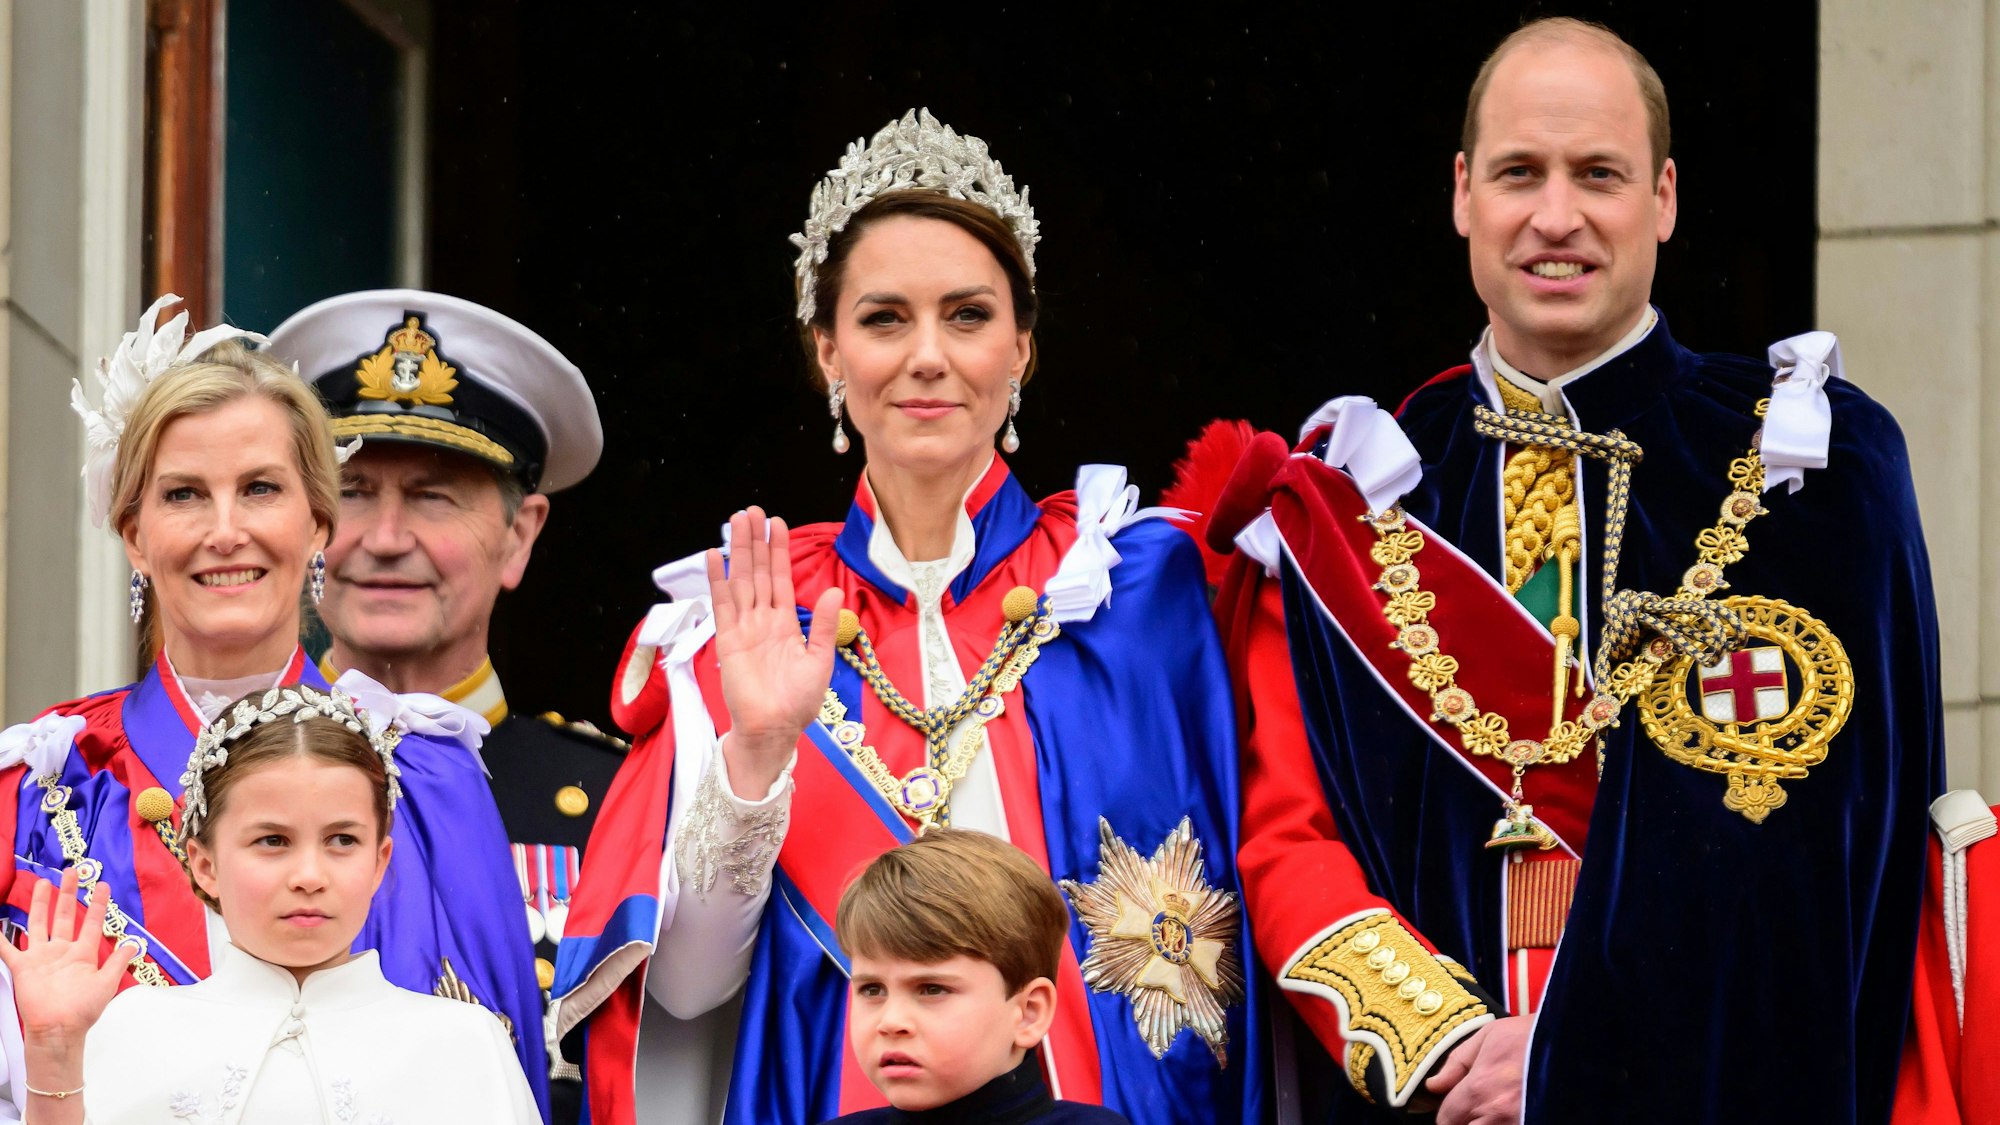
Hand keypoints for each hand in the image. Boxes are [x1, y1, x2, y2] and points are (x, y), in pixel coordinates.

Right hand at [0, 868, 136, 1045]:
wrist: (58, 1029)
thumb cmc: (83, 1010)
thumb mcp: (107, 983)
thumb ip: (119, 962)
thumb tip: (134, 942)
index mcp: (83, 954)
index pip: (91, 922)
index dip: (97, 904)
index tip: (101, 885)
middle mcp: (62, 951)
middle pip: (64, 916)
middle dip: (68, 894)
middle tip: (71, 871)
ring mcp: (41, 957)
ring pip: (39, 923)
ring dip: (40, 904)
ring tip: (43, 883)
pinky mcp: (23, 967)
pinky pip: (7, 949)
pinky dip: (0, 938)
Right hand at [710, 507, 842, 794]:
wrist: (775, 729)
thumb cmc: (798, 702)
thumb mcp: (820, 660)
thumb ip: (825, 624)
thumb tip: (835, 590)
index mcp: (786, 623)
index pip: (781, 579)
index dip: (778, 551)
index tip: (776, 523)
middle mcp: (763, 620)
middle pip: (758, 572)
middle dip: (755, 542)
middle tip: (751, 511)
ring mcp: (743, 628)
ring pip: (740, 580)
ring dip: (738, 552)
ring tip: (735, 522)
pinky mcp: (728, 640)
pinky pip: (722, 604)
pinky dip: (717, 580)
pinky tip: (713, 556)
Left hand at [1425, 1013, 1532, 1124]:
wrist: (1573, 1039)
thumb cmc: (1531, 1035)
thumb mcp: (1488, 1037)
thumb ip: (1456, 1063)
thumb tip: (1433, 1085)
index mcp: (1479, 1090)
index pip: (1446, 1119)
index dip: (1447, 1114)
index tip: (1454, 1107)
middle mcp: (1496, 1114)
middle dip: (1463, 1123)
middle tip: (1471, 1111)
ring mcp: (1519, 1122)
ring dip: (1484, 1123)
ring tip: (1491, 1110)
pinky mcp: (1537, 1122)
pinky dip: (1508, 1123)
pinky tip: (1510, 1113)